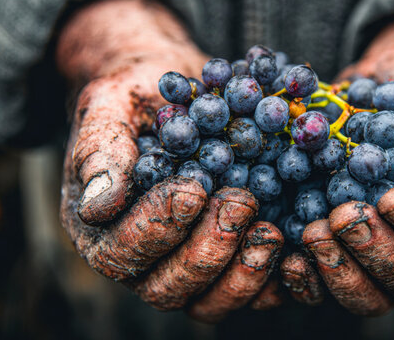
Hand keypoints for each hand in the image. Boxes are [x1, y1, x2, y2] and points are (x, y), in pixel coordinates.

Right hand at [57, 0, 283, 321]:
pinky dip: (274, 281)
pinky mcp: (227, 261)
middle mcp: (142, 261)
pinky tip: (294, 250)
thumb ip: (100, 152)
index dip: (160, 228)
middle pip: (168, 289)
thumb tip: (98, 207)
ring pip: (208, 302)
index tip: (194, 189)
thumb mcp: (108, 109)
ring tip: (268, 230)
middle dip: (208, 250)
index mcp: (101, 231)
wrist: (171, 90)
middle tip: (239, 201)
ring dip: (242, 274)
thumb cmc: (134, 97)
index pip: (123, 253)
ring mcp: (185, 266)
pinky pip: (247, 292)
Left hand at [284, 7, 393, 314]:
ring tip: (314, 233)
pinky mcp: (344, 247)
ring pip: (370, 292)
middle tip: (346, 217)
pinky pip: (329, 282)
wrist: (390, 78)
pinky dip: (309, 276)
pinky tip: (290, 256)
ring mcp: (383, 251)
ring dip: (341, 270)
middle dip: (378, 252)